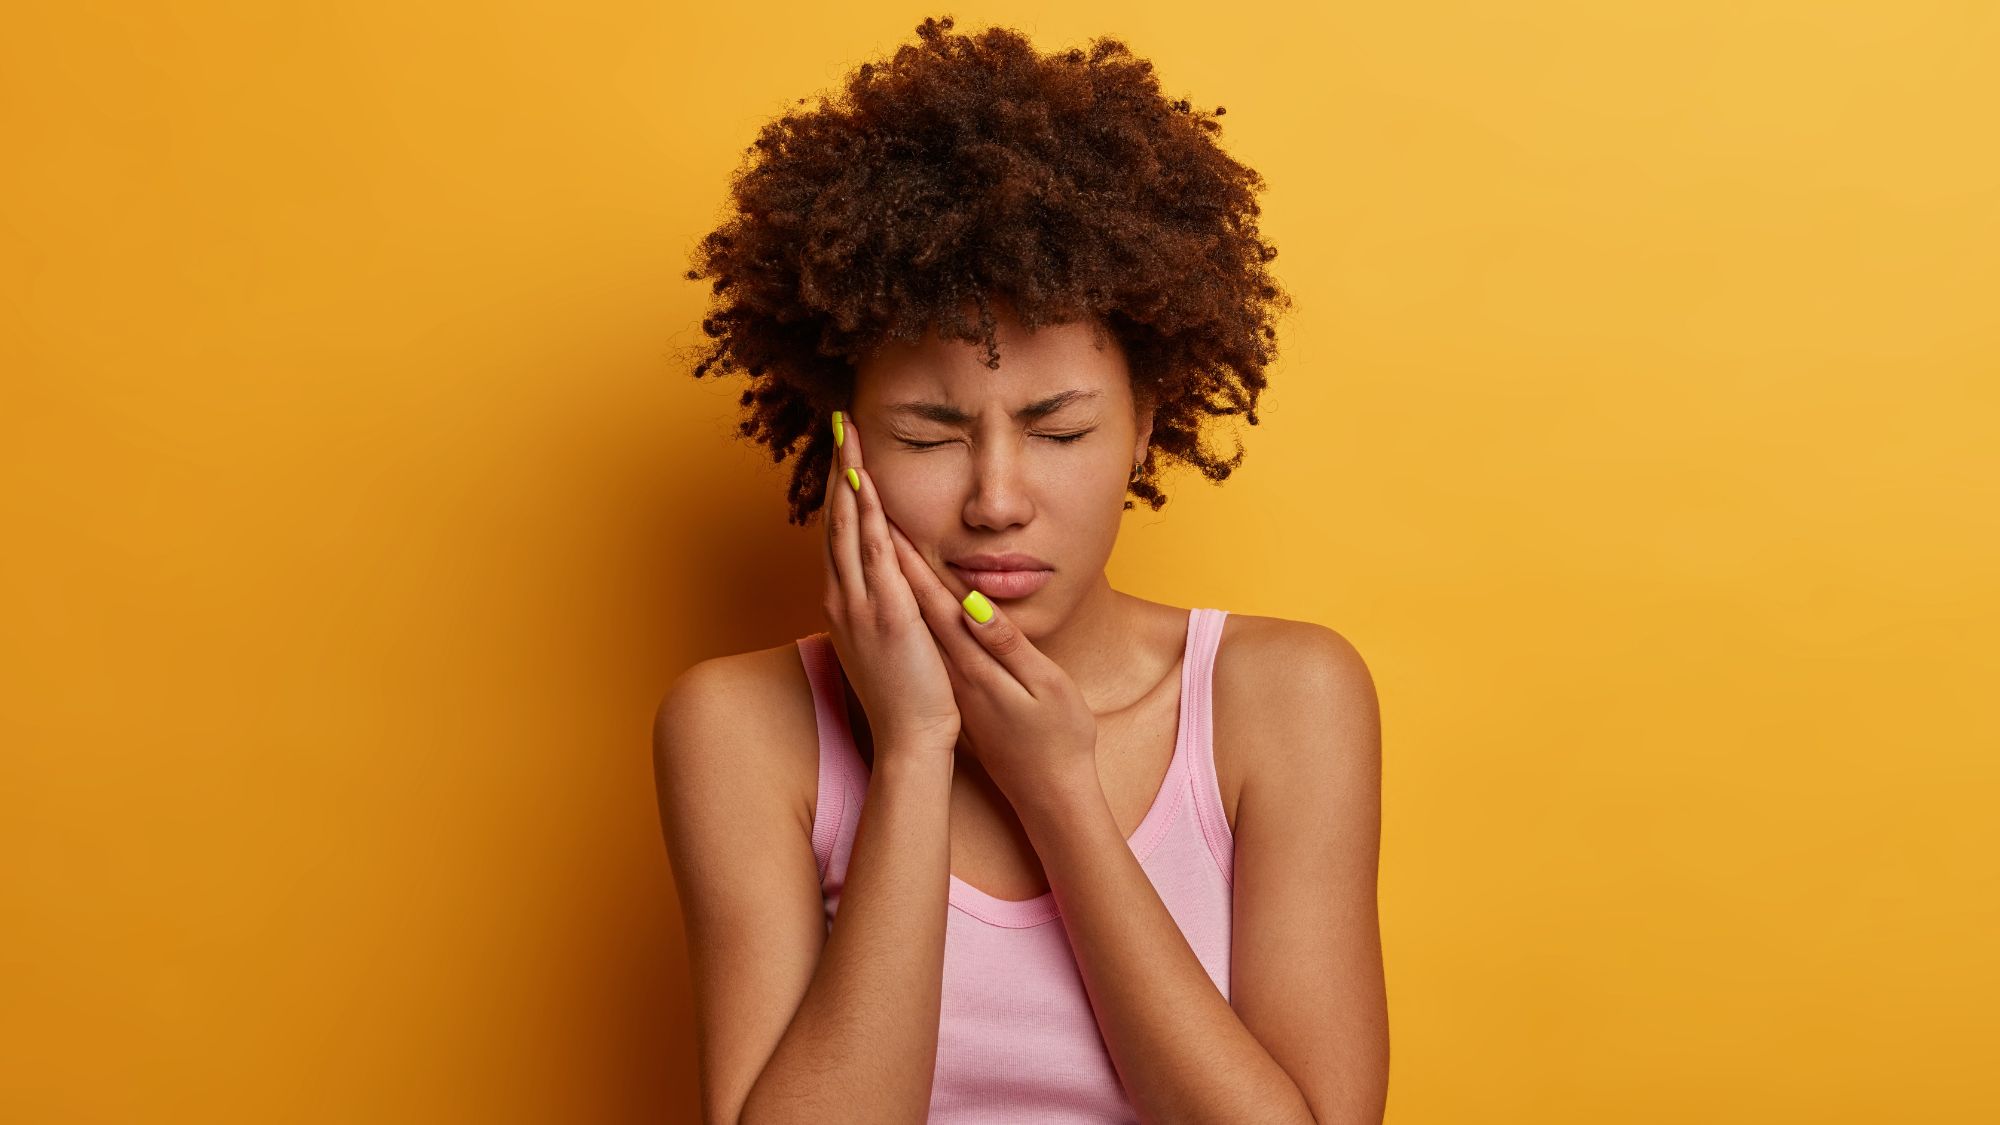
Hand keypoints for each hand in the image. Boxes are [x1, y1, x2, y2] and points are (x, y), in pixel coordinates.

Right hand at [820, 411, 959, 761]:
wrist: (910, 739)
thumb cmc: (903, 698)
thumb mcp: (882, 646)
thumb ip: (878, 612)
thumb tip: (882, 591)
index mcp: (843, 604)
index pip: (837, 534)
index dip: (839, 490)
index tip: (843, 453)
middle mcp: (842, 598)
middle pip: (835, 520)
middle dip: (838, 469)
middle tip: (841, 425)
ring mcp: (860, 604)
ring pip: (847, 528)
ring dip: (847, 478)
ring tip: (848, 436)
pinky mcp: (886, 612)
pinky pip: (872, 553)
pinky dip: (864, 516)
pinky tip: (864, 483)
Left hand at [884, 523, 1099, 815]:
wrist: (1048, 794)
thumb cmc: (1058, 739)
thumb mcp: (1043, 689)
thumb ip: (1006, 645)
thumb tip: (973, 606)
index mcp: (972, 664)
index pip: (931, 600)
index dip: (909, 557)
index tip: (887, 519)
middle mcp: (951, 673)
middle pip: (912, 606)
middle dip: (888, 557)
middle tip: (864, 513)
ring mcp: (950, 685)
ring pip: (911, 623)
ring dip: (890, 580)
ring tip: (869, 541)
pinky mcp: (956, 696)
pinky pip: (922, 643)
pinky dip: (905, 611)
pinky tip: (896, 596)